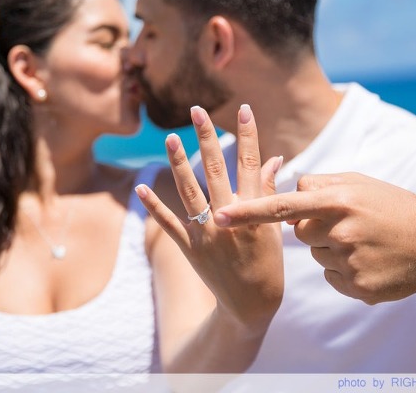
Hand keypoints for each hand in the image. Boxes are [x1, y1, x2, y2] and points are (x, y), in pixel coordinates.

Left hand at [136, 104, 283, 328]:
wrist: (251, 306)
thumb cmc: (268, 264)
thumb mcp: (274, 227)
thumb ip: (269, 191)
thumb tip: (273, 157)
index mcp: (255, 210)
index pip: (250, 163)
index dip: (247, 134)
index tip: (243, 108)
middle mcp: (230, 217)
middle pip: (216, 169)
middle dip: (206, 137)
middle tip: (196, 111)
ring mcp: (208, 233)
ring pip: (189, 191)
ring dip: (179, 163)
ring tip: (169, 138)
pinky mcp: (190, 248)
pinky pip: (168, 224)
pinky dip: (153, 207)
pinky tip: (141, 188)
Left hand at [213, 172, 415, 304]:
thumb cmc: (393, 207)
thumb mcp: (359, 183)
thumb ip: (320, 185)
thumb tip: (290, 192)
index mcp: (338, 201)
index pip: (282, 206)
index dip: (249, 212)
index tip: (219, 217)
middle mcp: (341, 231)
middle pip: (301, 232)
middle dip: (316, 228)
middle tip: (350, 225)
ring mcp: (349, 262)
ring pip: (317, 256)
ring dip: (333, 250)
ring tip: (365, 243)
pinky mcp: (357, 287)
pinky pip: (332, 277)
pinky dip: (346, 271)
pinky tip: (370, 262)